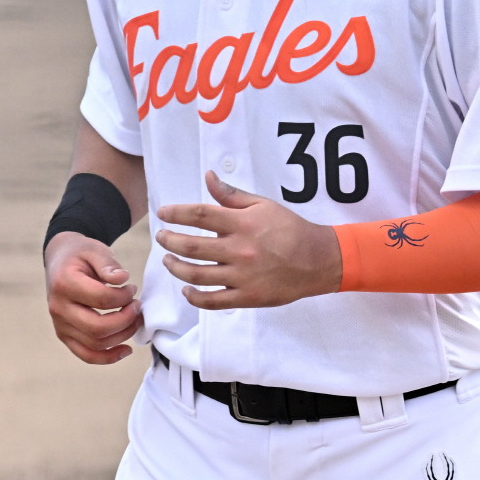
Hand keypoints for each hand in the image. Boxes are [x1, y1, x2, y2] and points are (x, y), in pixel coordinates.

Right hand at [45, 232, 142, 363]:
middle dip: (126, 320)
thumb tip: (122, 279)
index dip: (123, 297)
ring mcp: (60, 325)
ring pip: (95, 343)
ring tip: (136, 320)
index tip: (132, 288)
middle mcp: (58, 308)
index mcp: (64, 283)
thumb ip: (109, 264)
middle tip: (138, 306)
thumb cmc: (81, 254)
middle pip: (97, 327)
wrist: (60, 259)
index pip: (101, 299)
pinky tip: (126, 350)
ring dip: (122, 335)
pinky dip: (107, 357)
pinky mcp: (65, 335)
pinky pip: (86, 354)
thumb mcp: (95, 250)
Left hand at [156, 171, 342, 309]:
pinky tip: (186, 291)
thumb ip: (232, 195)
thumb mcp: (263, 205)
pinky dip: (194, 298)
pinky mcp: (247, 297)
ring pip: (196, 275)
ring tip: (167, 260)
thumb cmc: (290, 228)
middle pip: (191, 246)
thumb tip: (208, 177)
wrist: (317, 260)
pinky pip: (213, 301)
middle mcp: (239, 250)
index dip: (176, 213)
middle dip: (169, 241)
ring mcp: (241, 276)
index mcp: (242, 224)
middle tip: (161, 236)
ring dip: (175, 267)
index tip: (163, 213)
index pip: (200, 215)